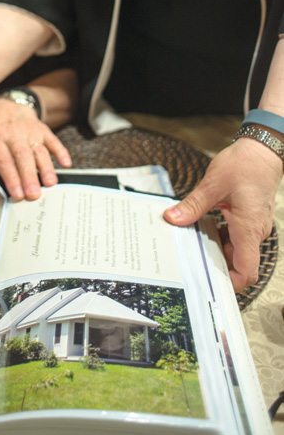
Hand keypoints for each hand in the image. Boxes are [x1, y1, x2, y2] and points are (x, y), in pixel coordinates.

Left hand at [0, 98, 71, 200]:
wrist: (8, 102)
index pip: (4, 162)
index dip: (11, 178)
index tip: (17, 194)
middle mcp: (12, 135)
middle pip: (22, 158)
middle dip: (29, 177)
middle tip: (34, 195)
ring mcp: (29, 132)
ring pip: (39, 151)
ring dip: (46, 167)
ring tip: (50, 183)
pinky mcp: (42, 129)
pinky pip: (53, 140)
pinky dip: (61, 151)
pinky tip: (66, 164)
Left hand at [164, 138, 281, 290]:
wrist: (262, 150)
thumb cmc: (244, 165)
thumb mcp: (213, 185)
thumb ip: (193, 205)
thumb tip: (173, 219)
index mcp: (248, 229)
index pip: (247, 271)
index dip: (231, 283)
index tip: (210, 284)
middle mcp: (255, 232)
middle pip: (239, 264)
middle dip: (217, 267)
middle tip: (190, 264)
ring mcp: (254, 226)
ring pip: (237, 250)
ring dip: (218, 251)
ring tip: (192, 246)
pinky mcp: (250, 218)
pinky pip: (237, 237)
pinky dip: (222, 237)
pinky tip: (203, 229)